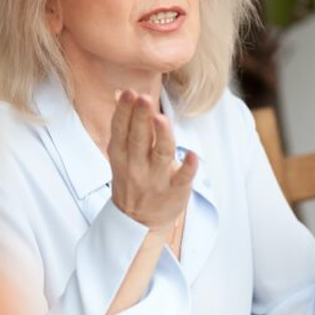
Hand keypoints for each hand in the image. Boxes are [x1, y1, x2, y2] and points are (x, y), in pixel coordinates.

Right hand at [107, 90, 197, 232]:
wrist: (138, 222)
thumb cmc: (133, 178)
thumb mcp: (121, 154)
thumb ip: (124, 124)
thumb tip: (121, 92)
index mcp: (121, 155)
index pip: (121, 130)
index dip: (124, 111)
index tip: (129, 93)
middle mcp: (136, 166)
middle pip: (138, 139)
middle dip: (140, 118)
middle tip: (144, 98)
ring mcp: (156, 180)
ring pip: (160, 155)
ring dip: (162, 137)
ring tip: (161, 119)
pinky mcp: (175, 192)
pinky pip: (182, 179)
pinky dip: (187, 168)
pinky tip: (193, 156)